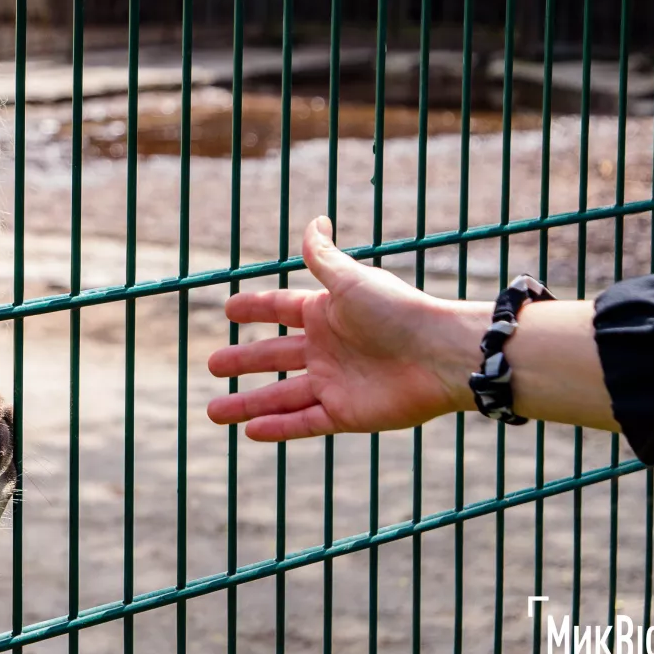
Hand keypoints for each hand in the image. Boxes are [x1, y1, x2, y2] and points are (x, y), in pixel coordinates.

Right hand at [206, 217, 486, 441]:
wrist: (441, 355)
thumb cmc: (399, 311)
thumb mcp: (351, 280)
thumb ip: (323, 257)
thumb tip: (315, 222)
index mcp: (326, 313)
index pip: (280, 309)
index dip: (254, 308)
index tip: (229, 310)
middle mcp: (327, 348)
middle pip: (273, 355)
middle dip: (242, 360)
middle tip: (212, 364)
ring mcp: (334, 383)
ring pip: (280, 396)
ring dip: (247, 404)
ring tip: (213, 412)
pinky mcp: (345, 414)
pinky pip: (303, 421)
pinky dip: (277, 427)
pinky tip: (250, 431)